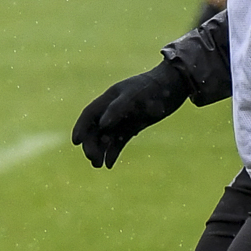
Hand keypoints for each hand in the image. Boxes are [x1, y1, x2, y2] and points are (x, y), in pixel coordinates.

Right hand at [72, 60, 190, 167]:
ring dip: (100, 150)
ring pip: (105, 137)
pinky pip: (119, 141)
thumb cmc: (153, 87)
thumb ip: (117, 109)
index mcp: (108, 99)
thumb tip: (102, 125)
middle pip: (95, 129)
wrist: (174, 85)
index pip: (89, 115)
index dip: (80, 127)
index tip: (76, 142)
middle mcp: (112, 110)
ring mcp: (123, 119)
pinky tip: (109, 164)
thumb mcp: (135, 96)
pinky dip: (113, 152)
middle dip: (91, 144)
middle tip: (92, 160)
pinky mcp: (133, 126)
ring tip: (98, 165)